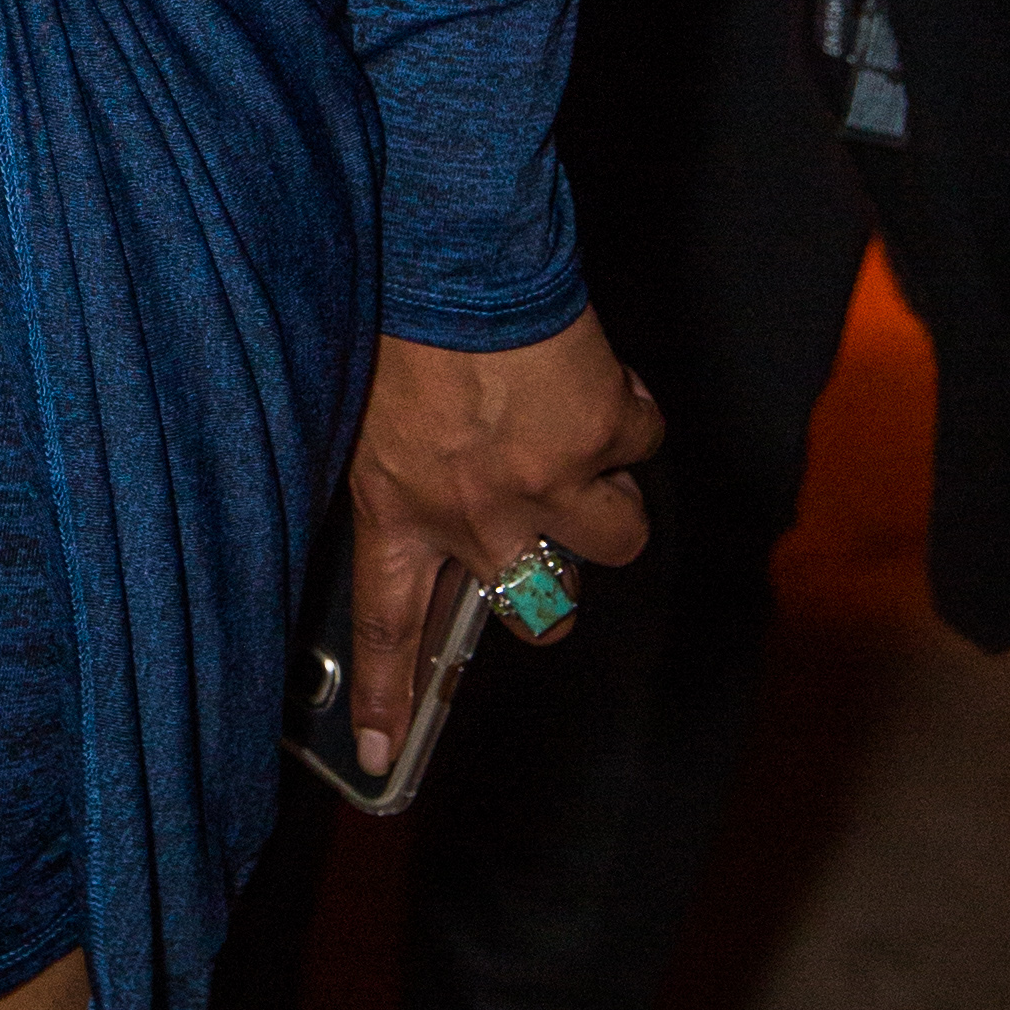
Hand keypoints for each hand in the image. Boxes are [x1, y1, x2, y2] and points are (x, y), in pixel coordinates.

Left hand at [346, 312, 660, 771]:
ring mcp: (546, 484)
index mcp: (398, 505)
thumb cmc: (401, 317)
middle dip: (556, 586)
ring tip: (574, 429)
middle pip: (540, 609)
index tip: (383, 759)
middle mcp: (475, 515)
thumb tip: (436, 516)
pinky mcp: (604, 436)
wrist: (456, 250)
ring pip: (615, 537)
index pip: (386, 626)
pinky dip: (629, 407)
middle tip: (548, 537)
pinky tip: (591, 370)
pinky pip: (642, 439)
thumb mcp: (367, 411)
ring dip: (606, 488)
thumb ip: (402, 477)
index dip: (388, 698)